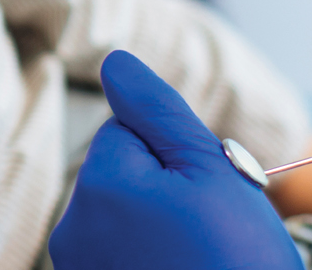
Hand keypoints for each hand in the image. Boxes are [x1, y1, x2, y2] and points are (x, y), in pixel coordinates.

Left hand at [49, 51, 302, 269]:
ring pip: (125, 213)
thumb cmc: (237, 263)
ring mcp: (80, 266)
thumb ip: (160, 111)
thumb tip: (115, 62)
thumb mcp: (212, 172)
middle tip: (212, 226)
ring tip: (202, 255)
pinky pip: (122, 251)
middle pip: (123, 171)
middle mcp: (74, 228)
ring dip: (160, 222)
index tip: (206, 189)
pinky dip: (152, 256)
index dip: (176, 152)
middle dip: (166, 186)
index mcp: (100, 184)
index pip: (127, 128)